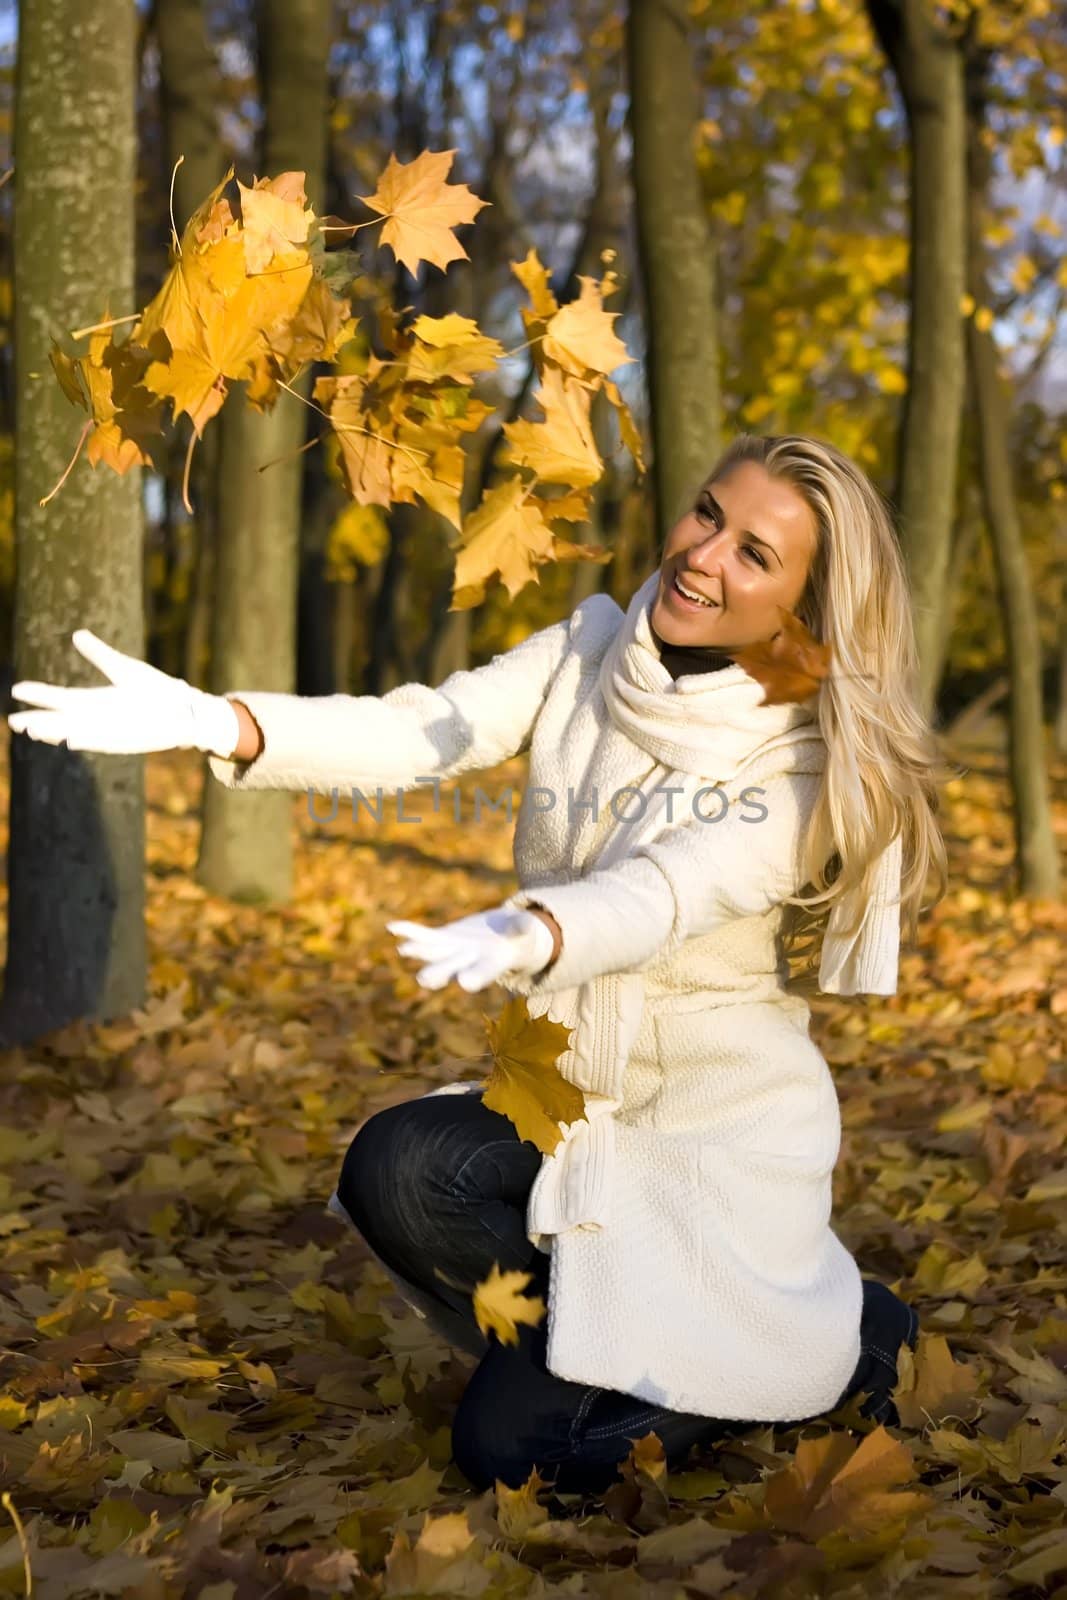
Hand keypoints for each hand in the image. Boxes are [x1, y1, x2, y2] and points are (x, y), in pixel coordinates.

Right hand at [8, 630, 241, 756]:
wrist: (184, 710)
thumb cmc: (155, 689)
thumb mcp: (124, 668)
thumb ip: (99, 654)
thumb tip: (76, 635)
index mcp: (94, 700)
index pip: (60, 698)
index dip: (38, 695)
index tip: (16, 690)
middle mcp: (98, 718)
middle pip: (61, 720)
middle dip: (38, 721)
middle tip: (13, 722)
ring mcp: (111, 730)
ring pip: (76, 733)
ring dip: (56, 734)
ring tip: (34, 731)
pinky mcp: (127, 740)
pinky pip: (102, 743)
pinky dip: (87, 742)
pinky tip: (71, 741)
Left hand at [386, 907, 557, 992]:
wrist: (505, 938)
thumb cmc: (521, 937)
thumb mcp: (526, 931)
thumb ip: (523, 927)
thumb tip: (527, 924)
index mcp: (492, 964)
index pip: (484, 973)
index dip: (476, 976)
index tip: (466, 983)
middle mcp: (468, 963)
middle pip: (452, 968)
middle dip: (439, 972)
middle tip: (425, 979)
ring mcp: (453, 951)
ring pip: (434, 953)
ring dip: (419, 951)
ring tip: (404, 949)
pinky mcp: (444, 939)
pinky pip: (424, 935)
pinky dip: (410, 931)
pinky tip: (392, 926)